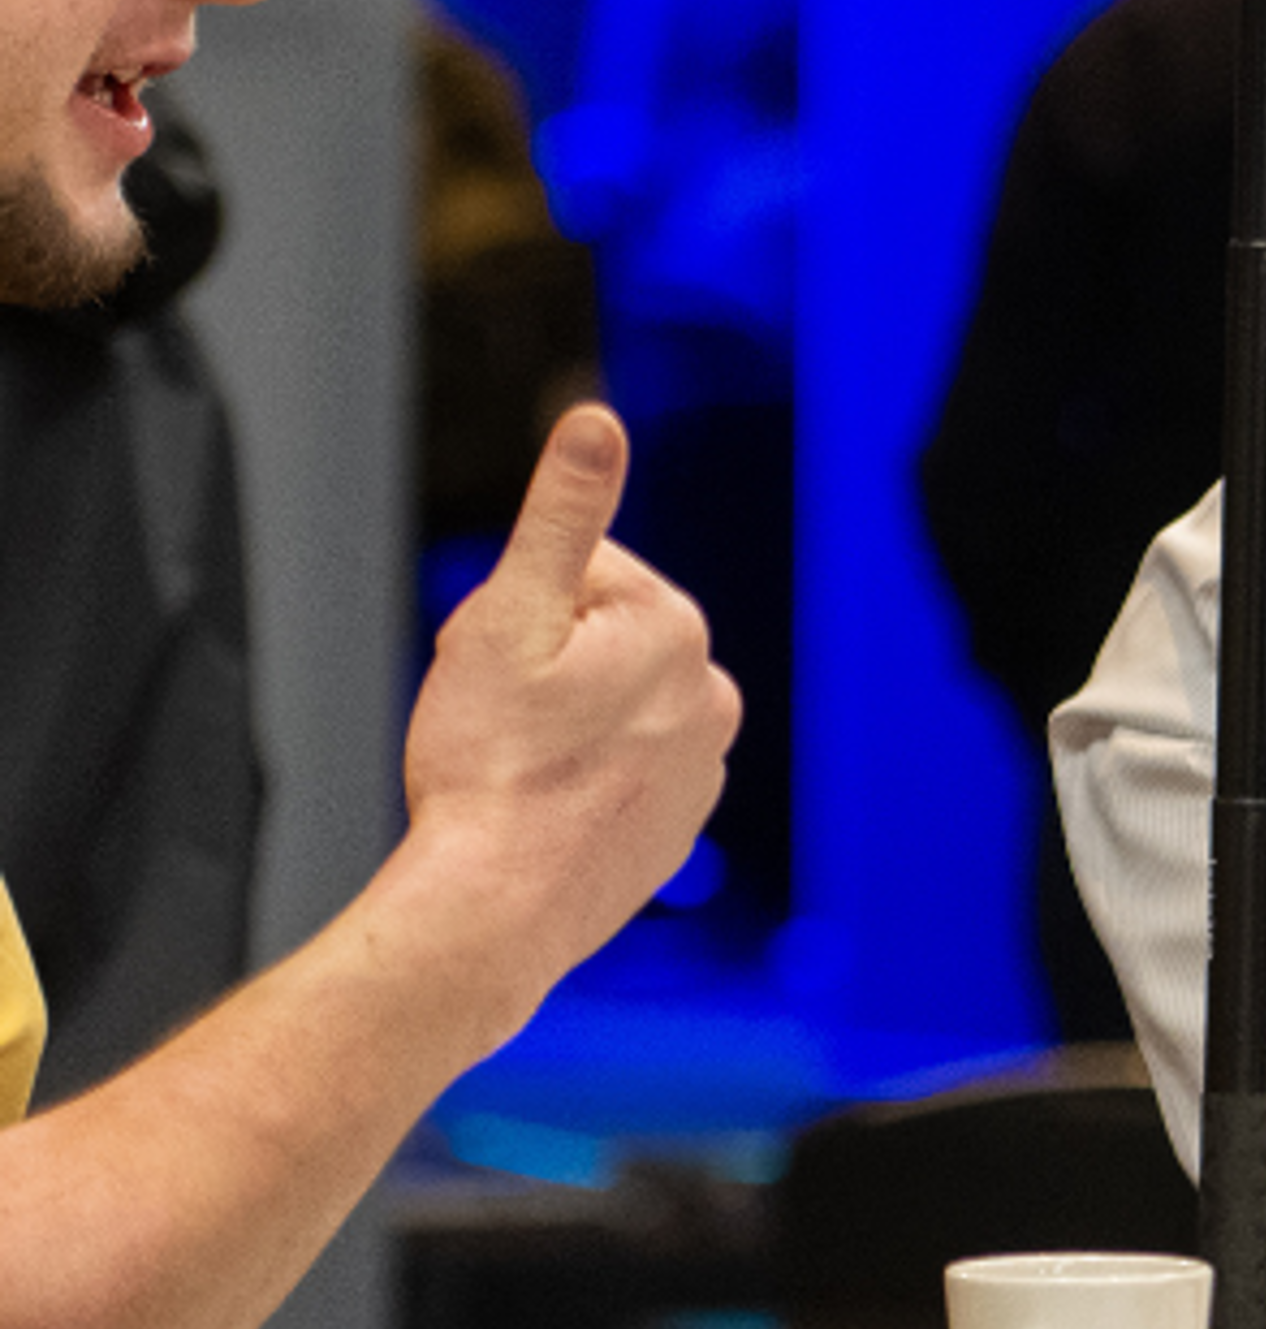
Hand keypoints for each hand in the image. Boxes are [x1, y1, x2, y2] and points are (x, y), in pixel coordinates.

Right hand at [396, 406, 738, 1030]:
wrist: (498, 907)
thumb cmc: (493, 766)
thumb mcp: (506, 614)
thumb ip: (561, 512)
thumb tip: (595, 420)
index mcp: (676, 627)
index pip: (574, 576)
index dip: (510, 613)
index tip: (494, 669)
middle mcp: (709, 691)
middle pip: (592, 641)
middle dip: (536, 667)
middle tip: (497, 723)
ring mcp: (702, 765)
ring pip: (602, 710)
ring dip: (555, 725)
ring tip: (517, 769)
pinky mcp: (679, 824)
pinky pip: (614, 774)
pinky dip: (576, 783)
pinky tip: (542, 809)